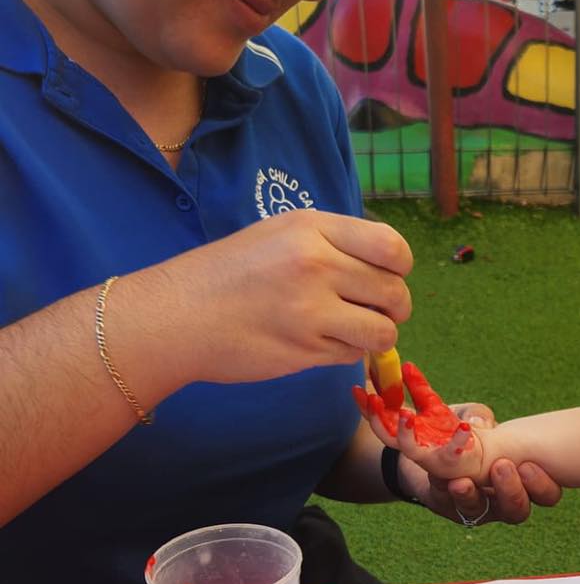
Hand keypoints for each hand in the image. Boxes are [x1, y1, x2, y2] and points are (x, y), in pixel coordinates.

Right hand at [150, 209, 411, 386]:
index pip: (391, 246)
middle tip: (377, 310)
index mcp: (312, 228)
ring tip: (355, 330)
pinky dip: (346, 352)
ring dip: (377, 335)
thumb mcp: (280, 234)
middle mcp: (316, 264)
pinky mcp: (304, 350)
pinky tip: (320, 342)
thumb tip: (389, 264)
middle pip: (393, 291)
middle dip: (394, 306)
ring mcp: (311, 310)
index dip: (400, 266)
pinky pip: (353, 354)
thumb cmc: (229, 273)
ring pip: (382, 330)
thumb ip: (333, 242)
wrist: (176, 317)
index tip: (389, 275)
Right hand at [356, 364, 489, 481]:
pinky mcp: (450, 459)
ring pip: (409, 448)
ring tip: (406, 413)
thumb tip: (406, 365)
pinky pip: (452, 451)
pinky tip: (464, 426)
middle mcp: (411, 444)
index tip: (356, 388)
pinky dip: (458, 439)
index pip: (380, 417)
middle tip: (373, 399)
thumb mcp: (432, 405)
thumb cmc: (447, 431)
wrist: (473, 455)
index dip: (366, 405)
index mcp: (404, 430)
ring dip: (404, 432)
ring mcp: (429, 454)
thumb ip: (418, 387)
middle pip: (385, 434)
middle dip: (377, 418)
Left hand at [414, 403, 562, 525]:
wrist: (426, 445)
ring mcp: (476, 506)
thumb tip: (480, 421)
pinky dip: (448, 491)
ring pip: (481, 513)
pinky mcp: (449, 507)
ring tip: (463, 482)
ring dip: (474, 496)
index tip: (528, 465)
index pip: (545, 492)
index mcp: (522, 477)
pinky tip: (446, 480)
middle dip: (512, 492)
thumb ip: (477, 413)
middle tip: (501, 467)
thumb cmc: (463, 430)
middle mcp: (503, 498)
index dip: (542, 485)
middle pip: (519, 511)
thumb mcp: (470, 415)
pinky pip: (451, 504)